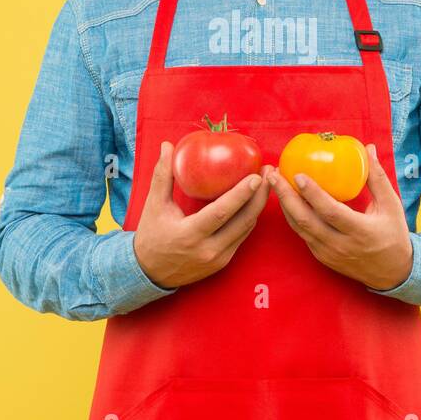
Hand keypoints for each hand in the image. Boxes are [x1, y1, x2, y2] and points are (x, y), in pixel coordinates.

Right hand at [133, 140, 270, 288]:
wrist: (151, 273)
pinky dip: (249, 218)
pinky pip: (242, 237)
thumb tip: (167, 146)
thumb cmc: (152, 236)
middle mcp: (208, 249)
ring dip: (258, 206)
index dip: (241, 194)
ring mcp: (218, 258)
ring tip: (267, 183)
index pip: (222, 213)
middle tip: (269, 173)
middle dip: (260, 196)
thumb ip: (163, 175)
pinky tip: (255, 201)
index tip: (256, 177)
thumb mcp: (154, 205)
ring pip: (246, 229)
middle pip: (243, 221)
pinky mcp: (223, 262)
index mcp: (190, 234)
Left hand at [265, 143, 412, 290]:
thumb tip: (369, 149)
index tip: (298, 175)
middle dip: (286, 196)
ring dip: (284, 205)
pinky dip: (292, 217)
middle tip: (274, 175)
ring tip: (275, 183)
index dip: (313, 194)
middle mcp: (340, 245)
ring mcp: (328, 253)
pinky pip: (302, 235)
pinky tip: (286, 200)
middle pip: (306, 220)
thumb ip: (377, 178)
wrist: (393, 273)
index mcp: (360, 231)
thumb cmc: (393, 235)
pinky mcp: (322, 257)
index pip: (330, 211)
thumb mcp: (391, 206)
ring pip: (299, 228)